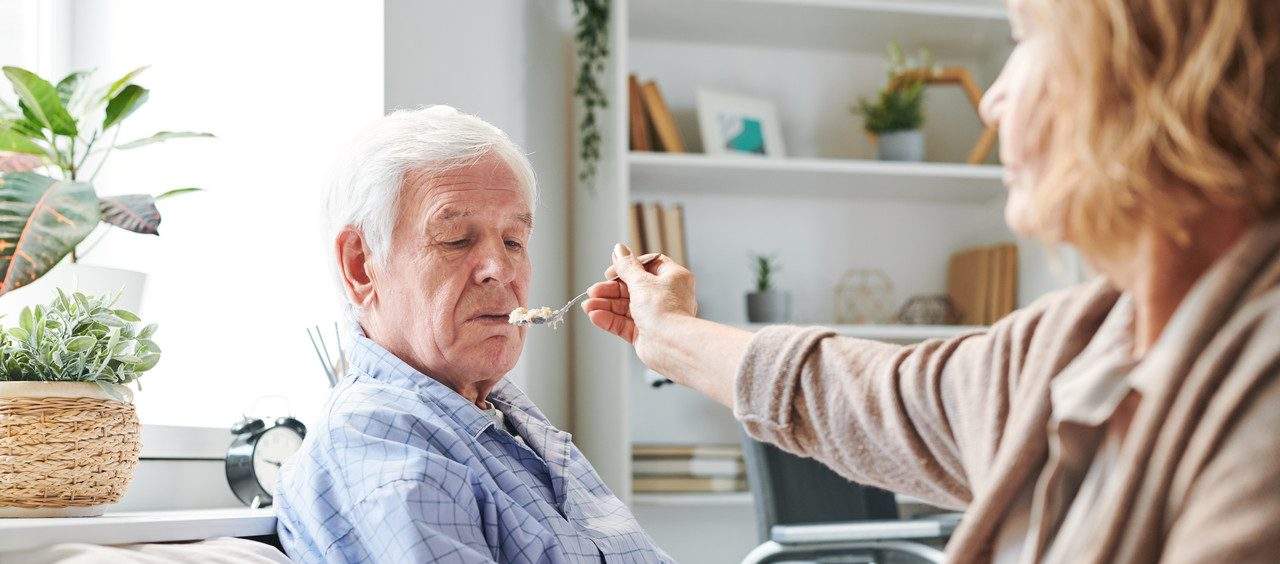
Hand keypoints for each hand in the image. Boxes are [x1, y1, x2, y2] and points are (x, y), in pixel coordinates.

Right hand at [582, 244, 697, 369]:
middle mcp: (665, 296)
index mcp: (672, 278)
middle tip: (592, 292)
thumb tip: (619, 249)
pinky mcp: (646, 334)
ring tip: (587, 306)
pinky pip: (625, 324)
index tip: (610, 273)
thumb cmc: (664, 310)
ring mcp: (655, 316)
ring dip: (605, 305)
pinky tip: (595, 316)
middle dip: (610, 290)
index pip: (647, 266)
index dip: (627, 267)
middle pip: (632, 288)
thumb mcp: (641, 282)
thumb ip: (626, 266)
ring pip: (625, 307)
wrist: (672, 345)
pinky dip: (610, 319)